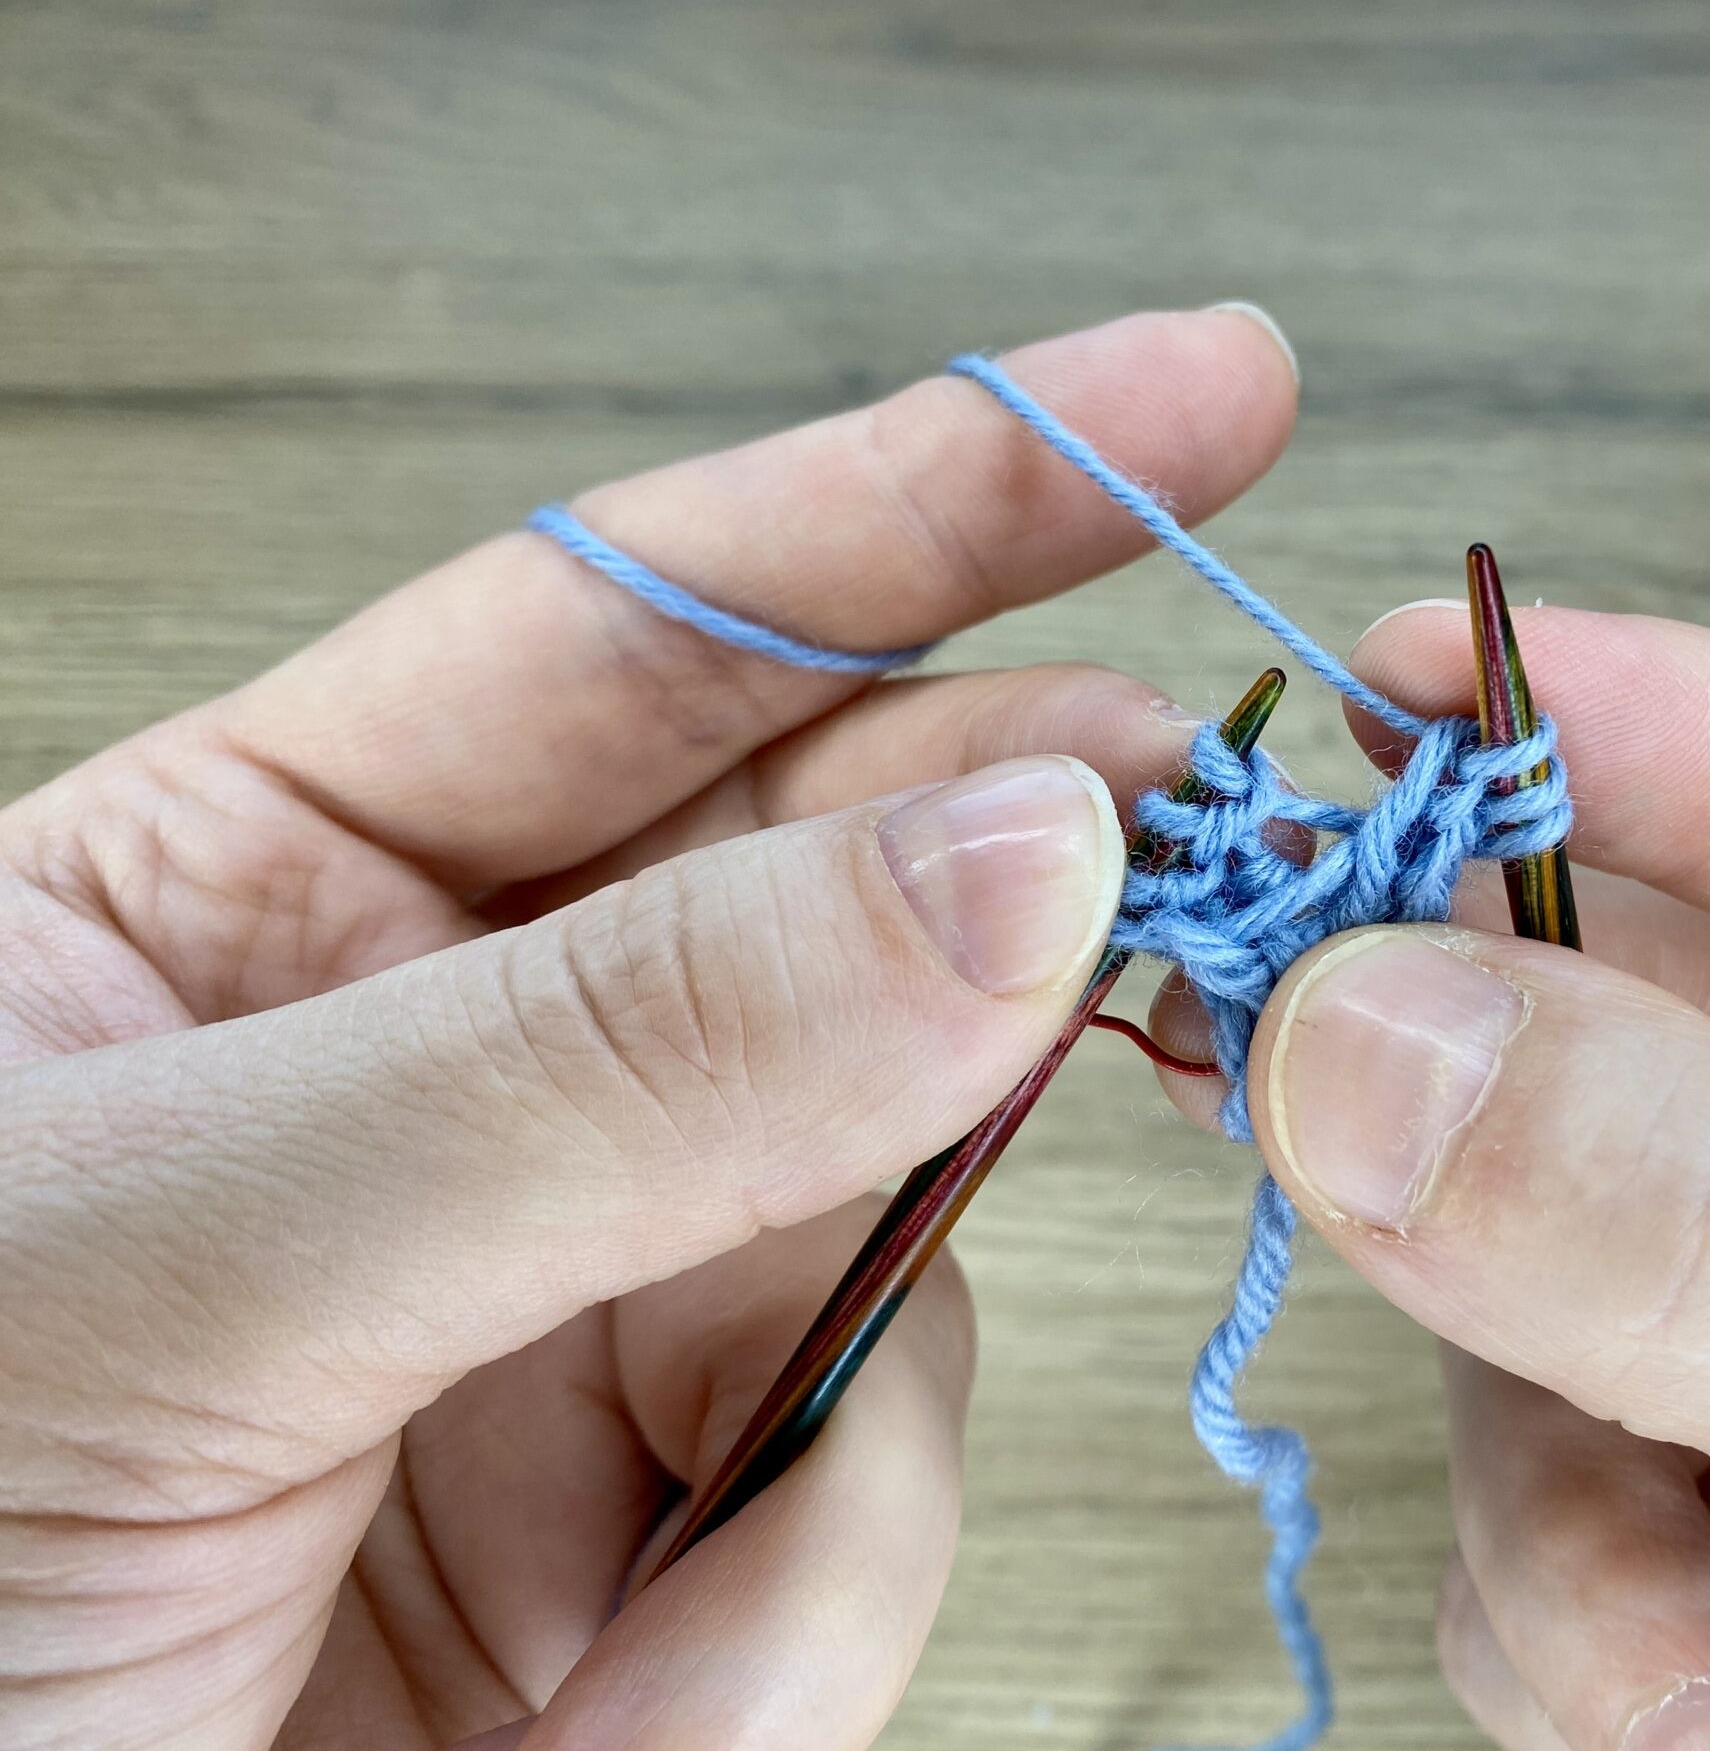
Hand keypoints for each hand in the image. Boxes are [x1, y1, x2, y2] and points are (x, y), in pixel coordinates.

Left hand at [0, 309, 1298, 1750]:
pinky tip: (629, 1708)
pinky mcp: (651, 1534)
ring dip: (858, 1373)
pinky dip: (796, 1605)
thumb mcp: (173, 1263)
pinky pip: (862, 1484)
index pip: (633, 632)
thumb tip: (1019, 864)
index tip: (1195, 401)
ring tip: (713, 1551)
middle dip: (1031, 878)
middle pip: (836, 888)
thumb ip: (612, 1055)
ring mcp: (565, 1302)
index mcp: (235, 902)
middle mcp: (439, 1074)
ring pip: (898, 1215)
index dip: (927, 498)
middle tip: (1225, 849)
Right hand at [1156, 604, 1709, 1750]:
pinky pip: (1506, 1497)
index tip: (1440, 672)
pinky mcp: (1686, 1555)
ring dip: (1572, 1463)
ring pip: (1536, 1271)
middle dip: (1510, 1054)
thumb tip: (1380, 1037)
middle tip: (1303, 1012)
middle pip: (1676, 1017)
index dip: (1694, 726)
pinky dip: (1566, 1624)